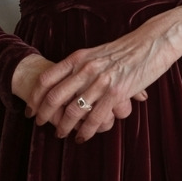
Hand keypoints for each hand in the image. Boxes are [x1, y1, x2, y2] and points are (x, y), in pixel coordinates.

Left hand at [12, 53, 147, 134]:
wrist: (150, 43)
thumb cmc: (125, 48)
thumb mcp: (97, 52)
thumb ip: (82, 64)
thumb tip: (66, 78)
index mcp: (79, 57)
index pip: (47, 79)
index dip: (35, 97)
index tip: (31, 108)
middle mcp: (86, 69)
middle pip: (54, 97)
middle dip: (43, 115)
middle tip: (40, 123)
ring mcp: (100, 82)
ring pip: (73, 111)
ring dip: (63, 127)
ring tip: (60, 134)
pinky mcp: (116, 94)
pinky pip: (94, 119)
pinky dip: (85, 132)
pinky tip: (82, 137)